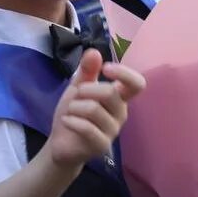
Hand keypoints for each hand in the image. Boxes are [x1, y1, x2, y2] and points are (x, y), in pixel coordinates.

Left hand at [48, 50, 145, 169]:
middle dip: (85, 90)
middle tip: (76, 95)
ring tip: (70, 112)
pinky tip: (66, 121)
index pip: (136, 84)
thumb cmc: (74, 113)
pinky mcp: (101, 145)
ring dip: (74, 107)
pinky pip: (87, 128)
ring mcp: (112, 130)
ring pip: (93, 109)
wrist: (61, 143)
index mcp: (119, 97)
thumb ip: (87, 70)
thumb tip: (94, 51)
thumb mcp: (78, 87)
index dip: (124, 73)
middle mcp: (120, 113)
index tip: (106, 68)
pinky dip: (71, 120)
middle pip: (109, 93)